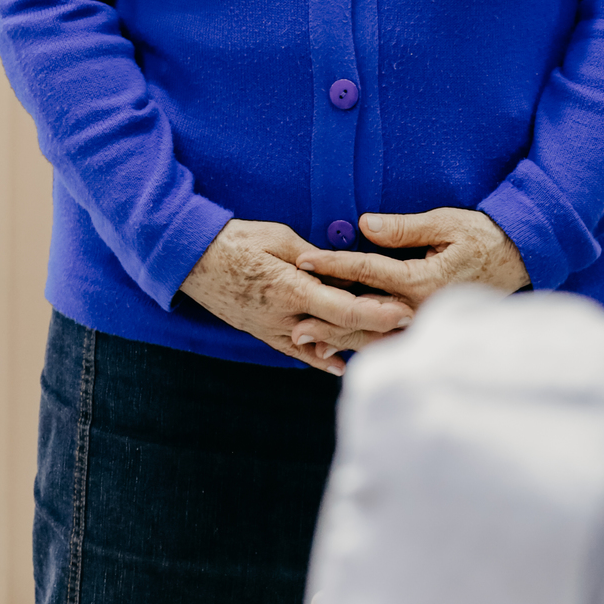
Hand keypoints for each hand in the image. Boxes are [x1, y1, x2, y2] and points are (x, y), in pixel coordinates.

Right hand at [180, 218, 411, 373]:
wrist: (192, 260)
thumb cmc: (237, 241)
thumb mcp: (280, 239)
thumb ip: (314, 258)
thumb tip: (344, 266)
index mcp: (292, 289)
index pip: (344, 309)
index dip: (377, 313)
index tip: (404, 312)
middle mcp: (285, 316)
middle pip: (340, 332)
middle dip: (376, 331)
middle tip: (410, 326)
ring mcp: (273, 330)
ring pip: (322, 345)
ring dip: (355, 344)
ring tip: (388, 341)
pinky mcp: (264, 334)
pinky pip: (298, 352)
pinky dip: (322, 359)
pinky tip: (342, 364)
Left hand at [289, 208, 528, 359]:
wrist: (518, 259)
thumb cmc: (482, 236)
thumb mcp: (445, 223)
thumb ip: (403, 228)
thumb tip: (363, 224)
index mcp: (423, 280)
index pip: (368, 272)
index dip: (333, 264)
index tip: (304, 261)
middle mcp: (420, 308)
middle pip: (364, 315)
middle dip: (326, 317)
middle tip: (291, 321)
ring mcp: (425, 323)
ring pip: (375, 336)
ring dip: (339, 338)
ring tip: (305, 341)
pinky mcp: (428, 328)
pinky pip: (391, 341)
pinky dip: (364, 345)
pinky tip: (340, 348)